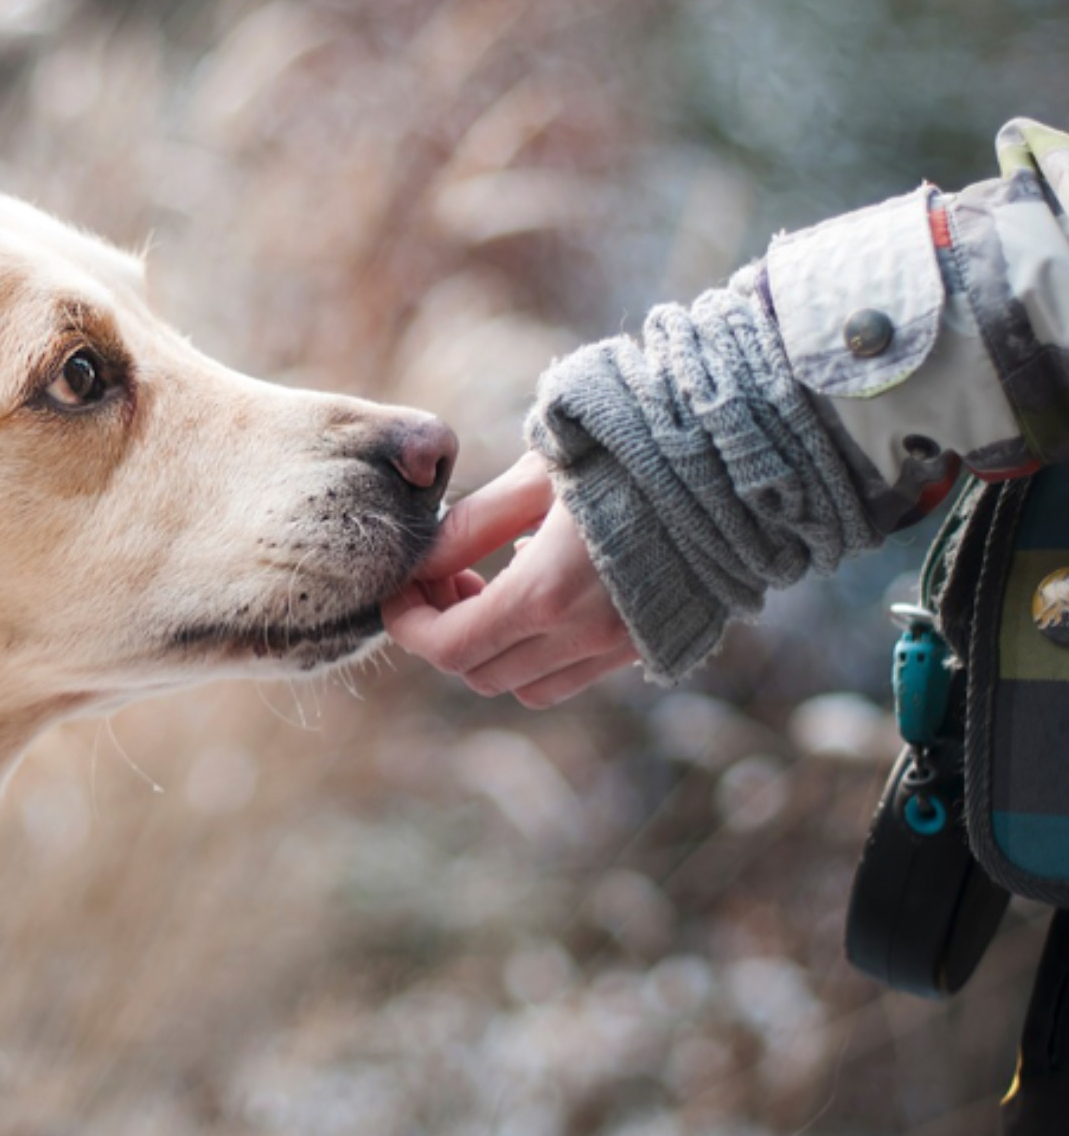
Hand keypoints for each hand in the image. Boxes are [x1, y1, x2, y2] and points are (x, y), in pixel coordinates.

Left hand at [384, 452, 637, 706]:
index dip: (408, 623)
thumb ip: (472, 525)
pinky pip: (572, 674)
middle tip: (444, 576)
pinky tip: (543, 589)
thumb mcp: (536, 475)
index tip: (399, 588)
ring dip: (492, 649)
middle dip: (444, 632)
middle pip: (479, 673)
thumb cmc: (629, 449)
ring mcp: (621, 647)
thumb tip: (421, 561)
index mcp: (548, 593)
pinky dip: (539, 651)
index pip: (448, 646)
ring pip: (526, 686)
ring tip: (489, 585)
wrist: (735, 459)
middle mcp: (585, 636)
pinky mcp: (649, 644)